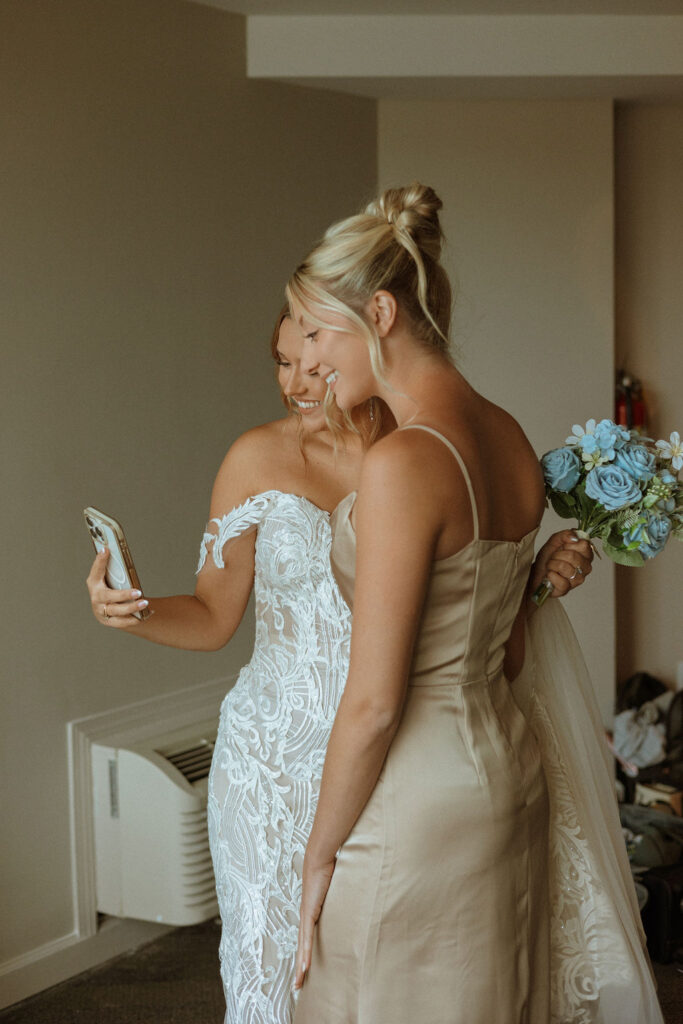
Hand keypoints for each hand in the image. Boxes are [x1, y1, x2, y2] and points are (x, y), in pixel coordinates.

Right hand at [86, 548, 148, 626]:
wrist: (108, 610)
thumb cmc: (110, 589)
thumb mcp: (110, 578)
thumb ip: (114, 569)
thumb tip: (118, 553)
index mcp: (94, 584)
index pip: (96, 571)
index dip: (100, 561)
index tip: (106, 550)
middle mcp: (96, 598)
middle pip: (109, 596)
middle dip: (124, 595)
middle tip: (138, 592)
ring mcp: (101, 611)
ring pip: (116, 610)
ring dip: (131, 607)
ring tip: (145, 603)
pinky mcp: (109, 621)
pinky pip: (122, 622)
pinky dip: (134, 618)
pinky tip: (146, 613)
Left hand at [293, 855, 335, 991]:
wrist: (319, 855)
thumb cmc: (329, 866)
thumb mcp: (338, 887)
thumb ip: (343, 895)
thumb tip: (356, 895)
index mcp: (312, 911)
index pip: (308, 936)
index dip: (306, 952)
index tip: (306, 968)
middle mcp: (306, 915)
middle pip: (302, 946)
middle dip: (300, 966)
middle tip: (298, 985)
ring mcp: (306, 914)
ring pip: (302, 946)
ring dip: (300, 965)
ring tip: (299, 983)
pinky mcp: (309, 912)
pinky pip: (307, 936)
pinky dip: (305, 952)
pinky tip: (304, 966)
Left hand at [528, 529, 593, 601]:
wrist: (535, 573)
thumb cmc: (547, 558)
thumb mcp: (555, 541)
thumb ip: (565, 535)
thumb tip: (574, 538)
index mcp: (585, 554)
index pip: (584, 545)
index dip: (569, 544)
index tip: (562, 547)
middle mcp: (585, 567)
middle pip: (573, 556)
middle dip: (557, 555)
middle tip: (553, 558)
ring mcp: (578, 579)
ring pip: (565, 568)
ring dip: (552, 565)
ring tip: (550, 566)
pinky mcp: (567, 589)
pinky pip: (561, 581)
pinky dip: (551, 576)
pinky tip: (550, 576)